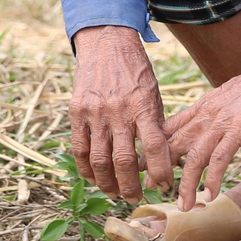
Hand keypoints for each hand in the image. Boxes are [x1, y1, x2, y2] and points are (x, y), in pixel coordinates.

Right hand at [69, 25, 171, 201]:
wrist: (106, 42)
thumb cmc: (135, 70)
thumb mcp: (153, 92)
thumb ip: (155, 123)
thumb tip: (161, 157)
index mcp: (143, 105)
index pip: (155, 147)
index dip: (160, 171)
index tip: (164, 186)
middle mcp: (118, 111)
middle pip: (124, 160)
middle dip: (131, 186)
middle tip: (135, 199)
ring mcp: (95, 112)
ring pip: (99, 160)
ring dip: (107, 183)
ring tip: (115, 193)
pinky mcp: (77, 111)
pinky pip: (79, 148)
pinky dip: (86, 168)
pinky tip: (94, 178)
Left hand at [163, 53, 240, 210]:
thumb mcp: (227, 96)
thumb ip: (213, 112)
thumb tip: (205, 125)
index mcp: (202, 107)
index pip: (170, 128)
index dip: (154, 147)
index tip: (144, 164)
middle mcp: (205, 116)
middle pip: (174, 144)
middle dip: (160, 167)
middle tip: (150, 187)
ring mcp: (221, 123)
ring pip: (194, 158)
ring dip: (187, 184)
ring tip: (184, 205)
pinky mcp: (238, 130)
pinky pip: (220, 158)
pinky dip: (213, 178)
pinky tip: (210, 195)